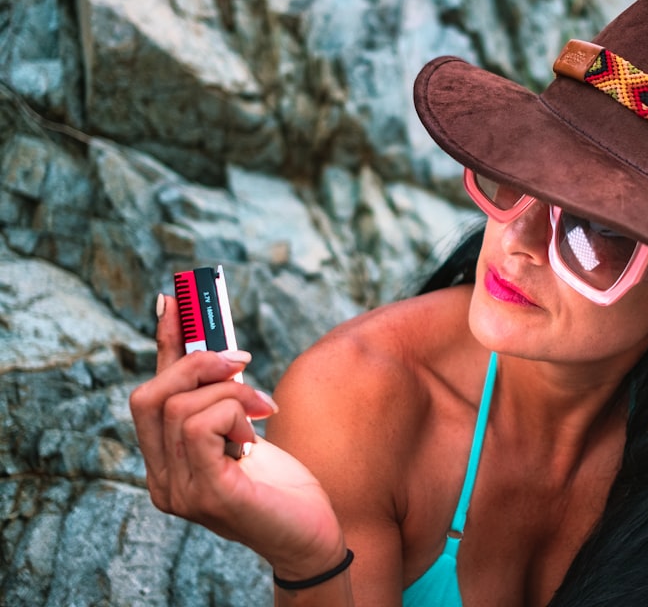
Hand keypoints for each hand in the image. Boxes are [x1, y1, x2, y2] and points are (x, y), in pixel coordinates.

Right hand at [129, 295, 346, 579]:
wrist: (312, 536)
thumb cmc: (283, 485)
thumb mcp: (247, 428)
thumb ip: (224, 395)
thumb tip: (215, 343)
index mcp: (167, 462)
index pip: (149, 393)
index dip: (163, 343)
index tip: (176, 298)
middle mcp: (161, 480)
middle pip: (150, 396)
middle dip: (198, 364)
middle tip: (245, 361)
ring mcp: (179, 492)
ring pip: (179, 407)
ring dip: (230, 393)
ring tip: (262, 411)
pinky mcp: (207, 495)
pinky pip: (199, 428)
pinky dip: (232, 414)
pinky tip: (255, 435)